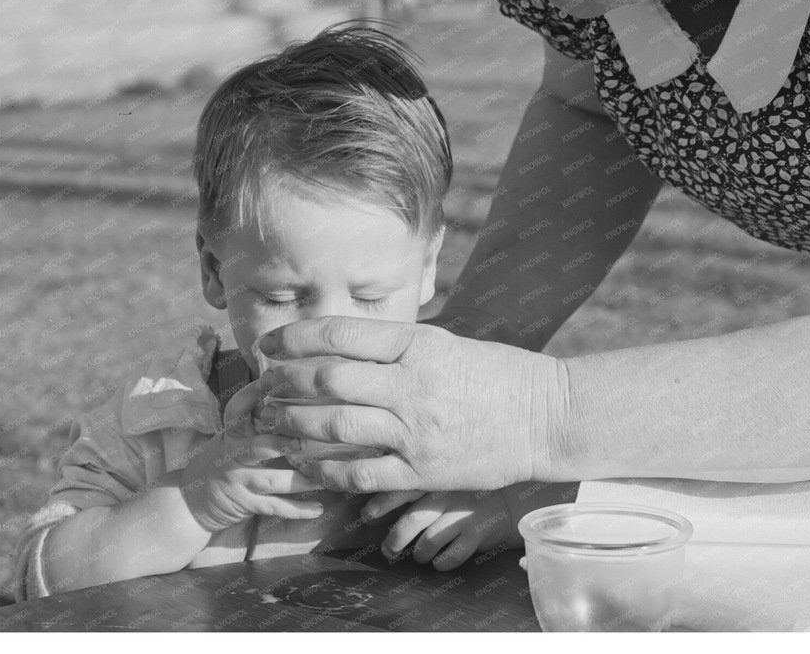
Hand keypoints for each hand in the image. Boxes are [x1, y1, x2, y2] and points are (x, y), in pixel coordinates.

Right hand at [177, 382, 326, 532]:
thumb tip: (291, 393)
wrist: (192, 501)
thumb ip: (254, 420)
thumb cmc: (221, 461)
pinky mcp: (247, 505)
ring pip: (272, 480)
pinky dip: (298, 510)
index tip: (270, 379)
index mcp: (232, 434)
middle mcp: (234, 456)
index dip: (252, 394)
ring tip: (324, 476)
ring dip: (300, 480)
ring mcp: (241, 482)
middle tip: (304, 441)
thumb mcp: (230, 437)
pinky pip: (275, 507)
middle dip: (281, 444)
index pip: (237, 410)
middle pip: (257, 447)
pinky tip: (319, 508)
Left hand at [253, 318, 565, 493]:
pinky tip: (304, 465)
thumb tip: (343, 347)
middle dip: (284, 383)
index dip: (294, 337)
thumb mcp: (448, 344)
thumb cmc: (499, 375)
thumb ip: (398, 347)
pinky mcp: (424, 471)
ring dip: (293, 425)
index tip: (268, 344)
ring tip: (271, 423)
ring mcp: (417, 431)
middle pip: (328, 380)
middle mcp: (412, 385)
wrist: (548, 417)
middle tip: (261, 386)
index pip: (340, 335)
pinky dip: (324, 470)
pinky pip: (360, 473)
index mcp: (419, 345)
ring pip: (335, 427)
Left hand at [377, 489, 520, 570]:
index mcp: (435, 478)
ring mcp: (464, 514)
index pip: (403, 489)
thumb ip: (413, 484)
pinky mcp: (478, 533)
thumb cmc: (463, 491)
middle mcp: (448, 494)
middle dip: (395, 540)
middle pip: (413, 520)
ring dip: (418, 554)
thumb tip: (371, 504)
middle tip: (388, 550)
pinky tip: (439, 560)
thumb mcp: (441, 479)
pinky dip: (440, 563)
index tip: (367, 516)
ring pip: (429, 542)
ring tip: (418, 555)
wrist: (507, 499)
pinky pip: (451, 557)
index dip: (382, 503)